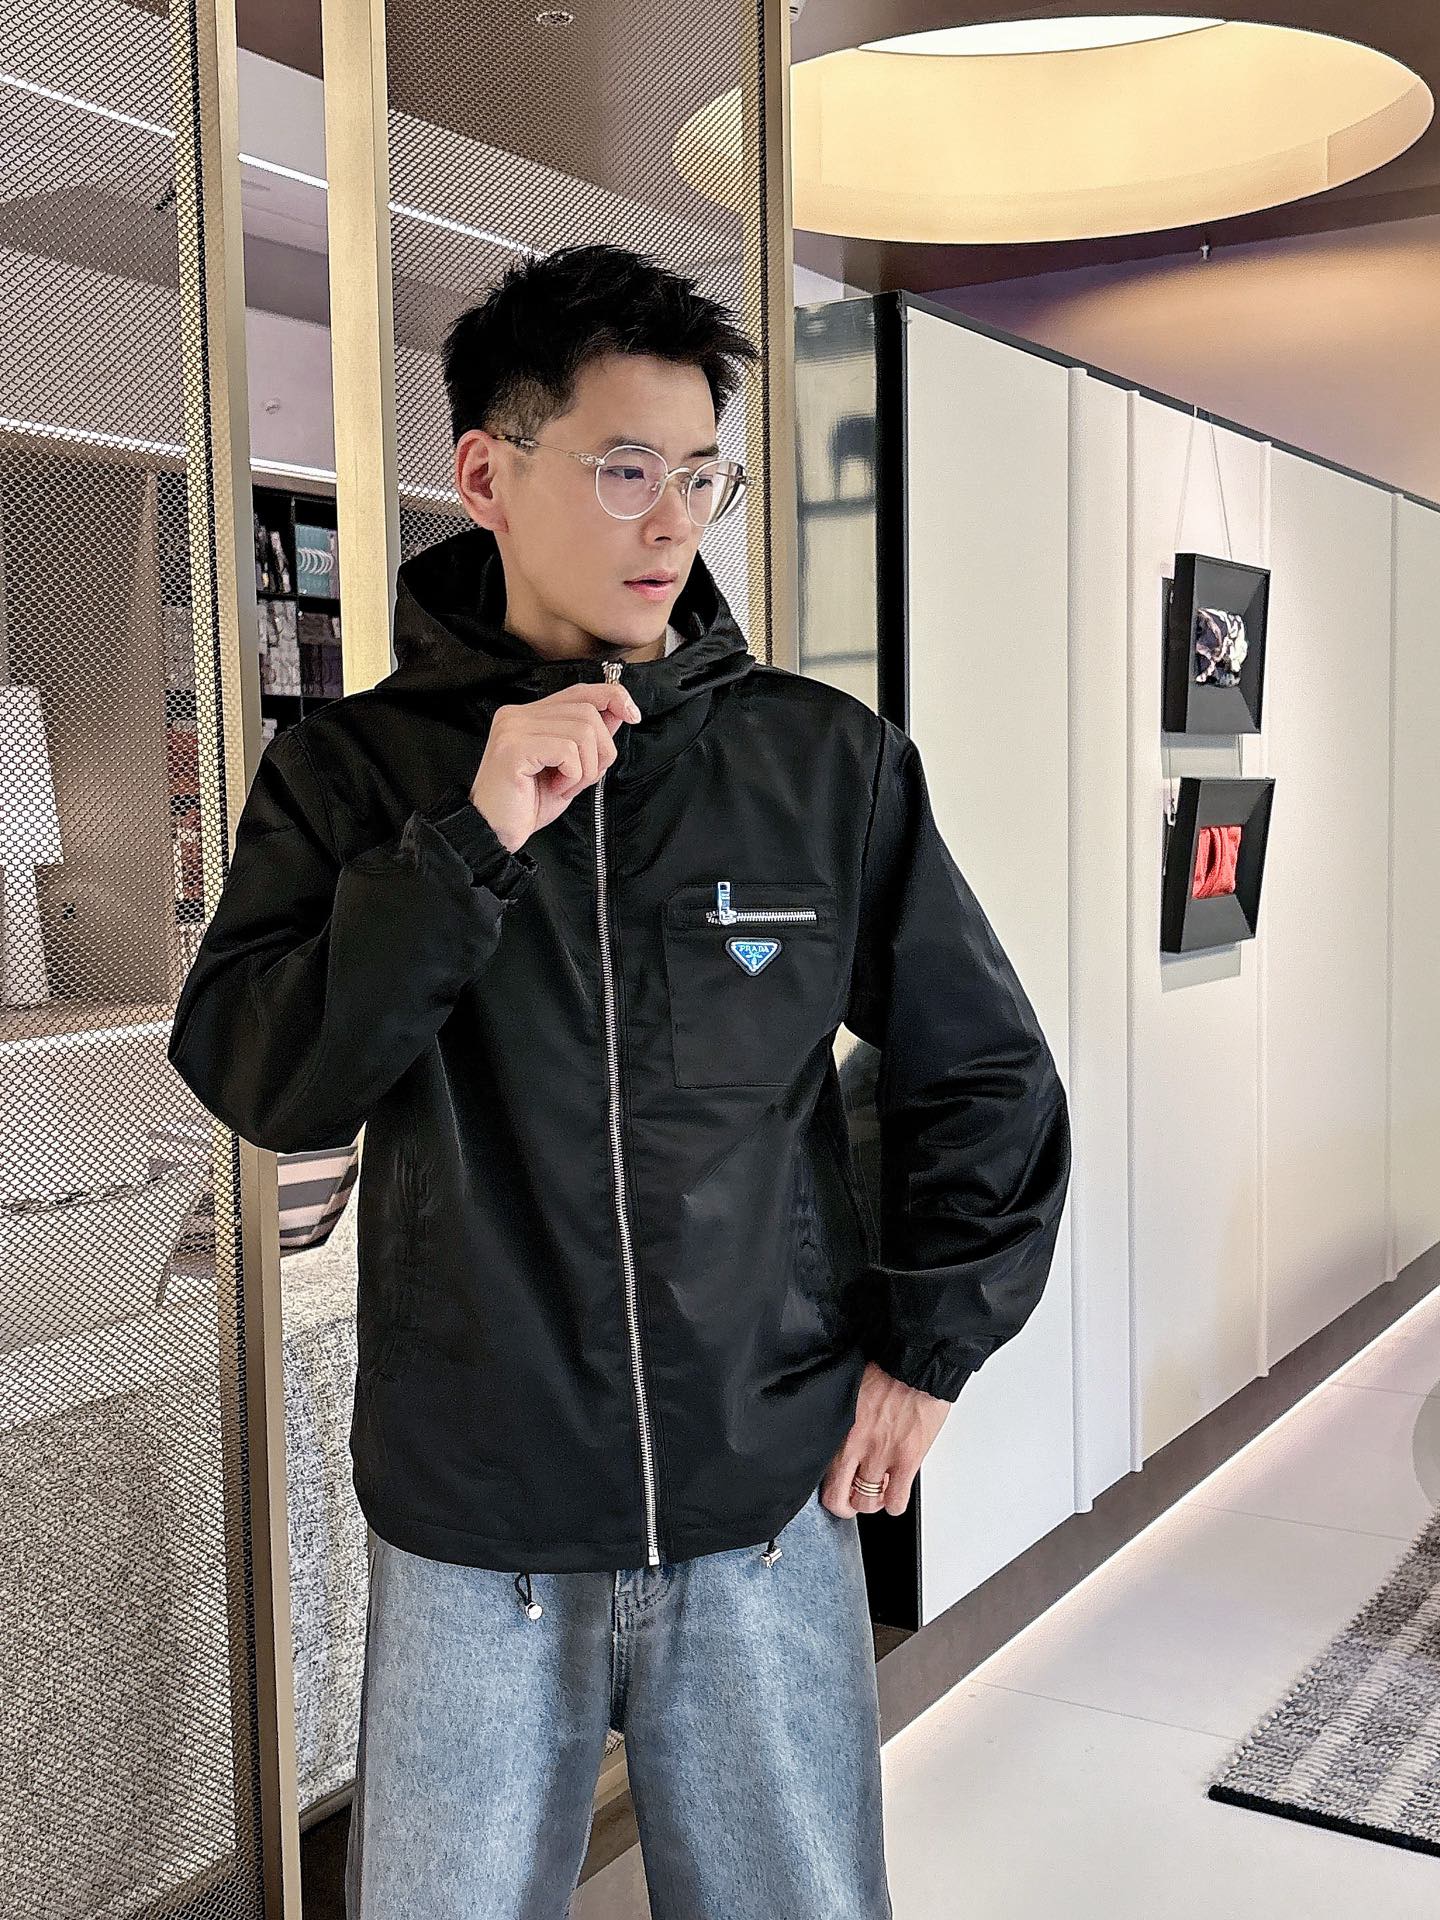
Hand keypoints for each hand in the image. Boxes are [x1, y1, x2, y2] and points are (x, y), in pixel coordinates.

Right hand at [469, 682, 642, 852]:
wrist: (493, 834)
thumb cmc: (527, 805)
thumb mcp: (570, 769)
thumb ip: (590, 739)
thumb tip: (620, 712)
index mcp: (529, 715)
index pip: (579, 691)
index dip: (612, 697)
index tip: (633, 715)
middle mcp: (518, 714)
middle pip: (588, 711)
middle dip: (602, 750)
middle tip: (583, 780)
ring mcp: (513, 729)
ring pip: (583, 731)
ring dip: (587, 768)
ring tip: (566, 786)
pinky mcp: (513, 748)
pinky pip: (567, 750)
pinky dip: (573, 775)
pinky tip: (556, 789)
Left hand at [819, 1360, 952, 1518]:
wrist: (916, 1364)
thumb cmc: (887, 1369)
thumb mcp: (850, 1392)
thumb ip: (843, 1418)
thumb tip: (841, 1430)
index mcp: (839, 1428)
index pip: (820, 1473)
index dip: (828, 1486)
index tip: (834, 1484)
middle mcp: (856, 1446)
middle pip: (839, 1498)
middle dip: (845, 1504)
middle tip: (852, 1500)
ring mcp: (881, 1456)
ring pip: (868, 1503)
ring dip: (872, 1502)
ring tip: (877, 1493)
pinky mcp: (907, 1460)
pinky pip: (896, 1501)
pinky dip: (895, 1503)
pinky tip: (896, 1493)